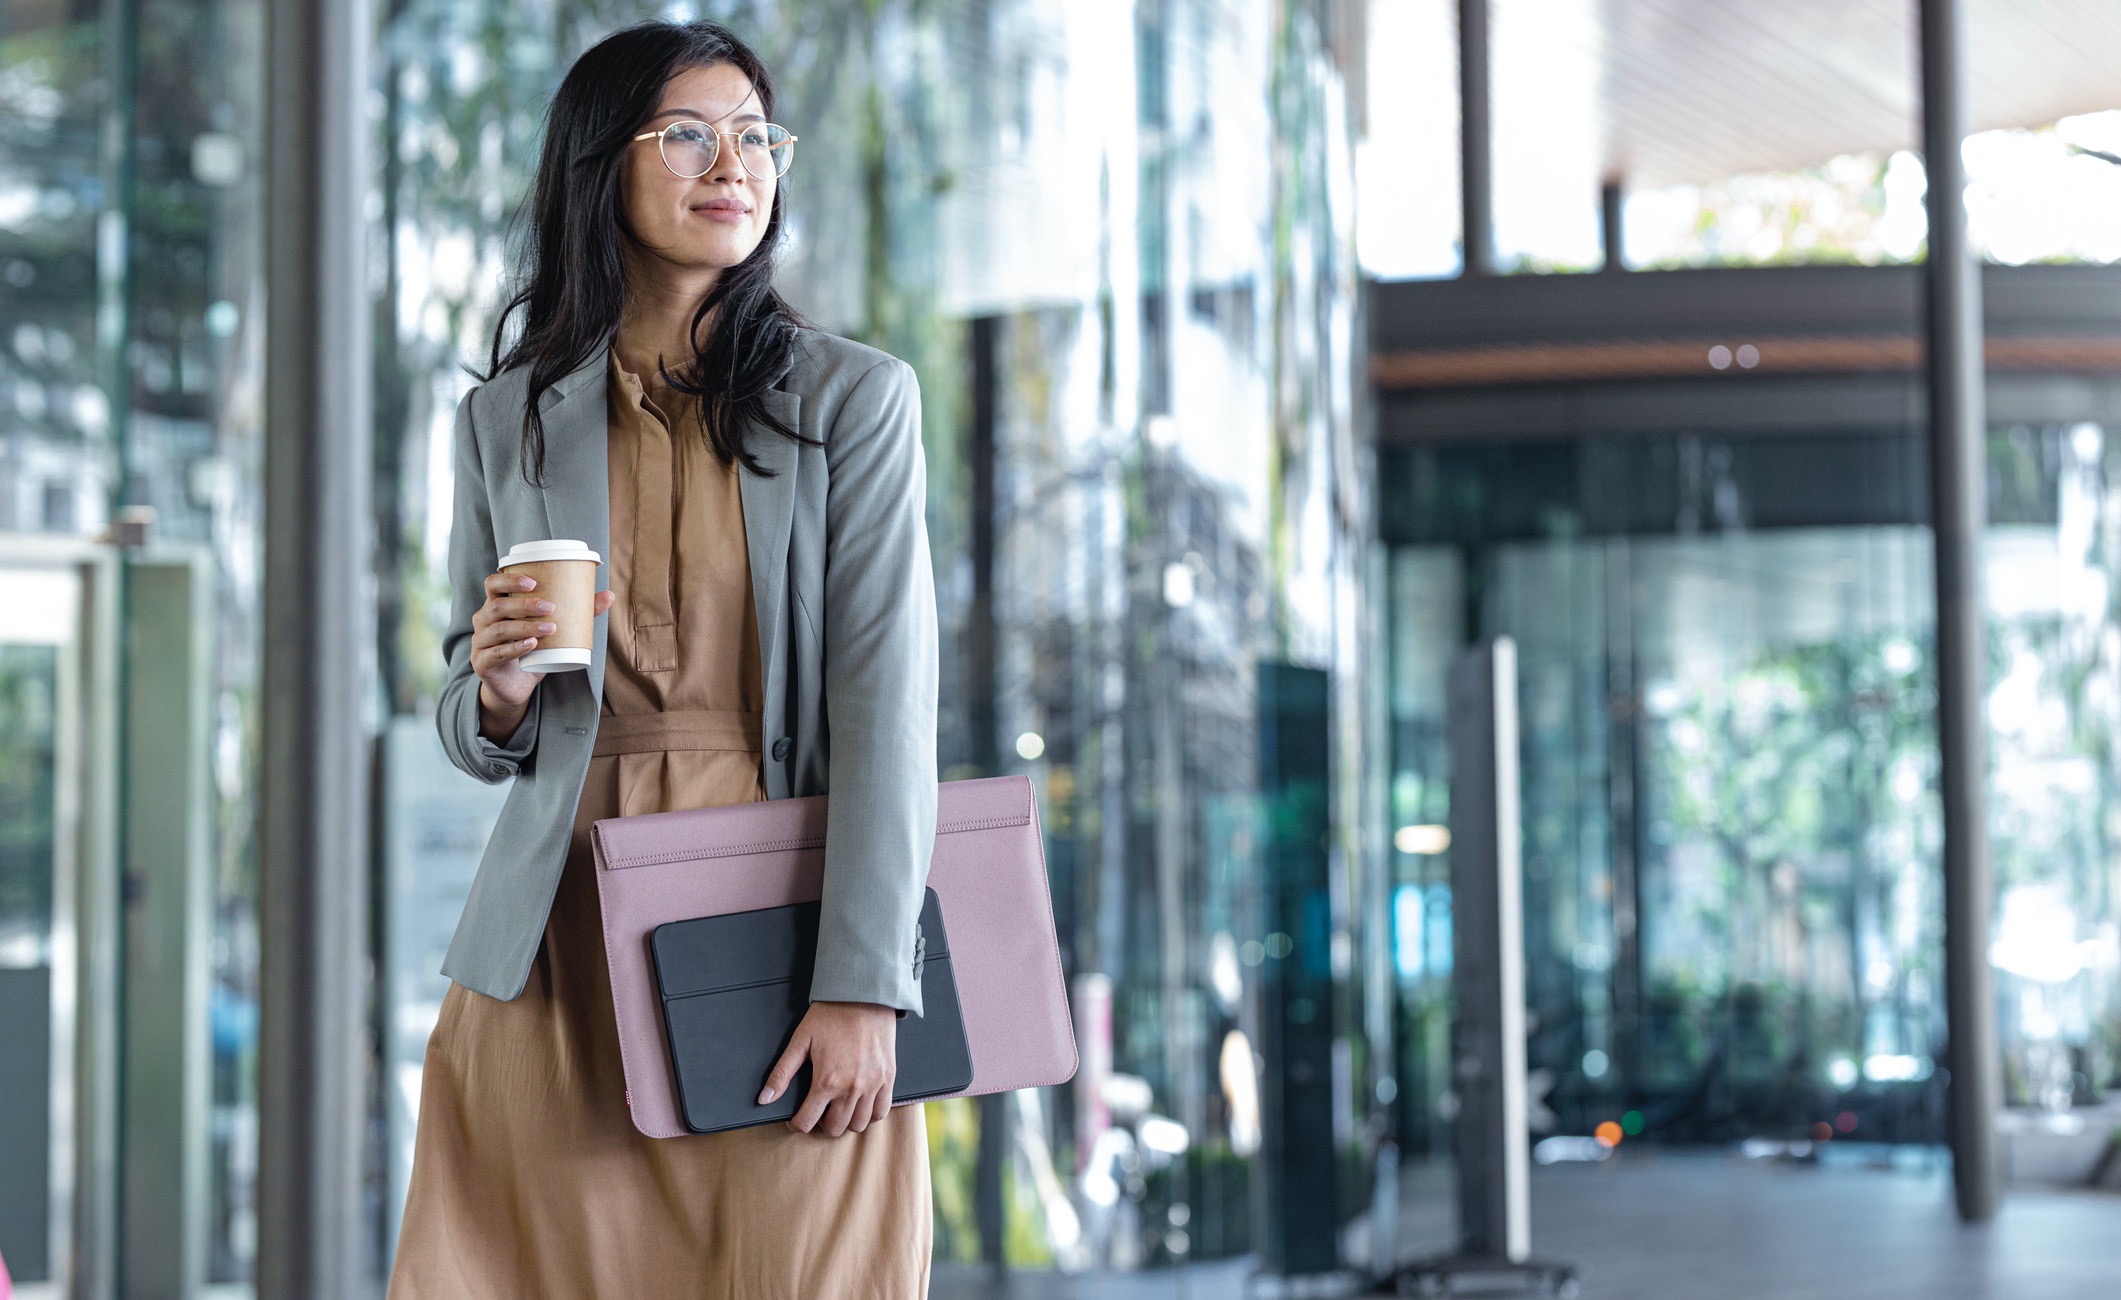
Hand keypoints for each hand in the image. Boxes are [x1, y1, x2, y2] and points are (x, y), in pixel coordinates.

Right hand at [470, 571, 616, 738]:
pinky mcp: (482, 663)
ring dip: (525, 626)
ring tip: (550, 628)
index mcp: (496, 605)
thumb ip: (578, 613)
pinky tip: (532, 645)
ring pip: (499, 629)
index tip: (534, 582)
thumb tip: (609, 596)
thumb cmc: (534, 651)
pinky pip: (497, 653)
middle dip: (524, 605)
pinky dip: (515, 648)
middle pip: (497, 606)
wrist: (516, 687)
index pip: (493, 584)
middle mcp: (484, 620)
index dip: (509, 580)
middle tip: (550, 607)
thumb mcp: (553, 631)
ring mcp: (480, 642)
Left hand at [760, 1001, 898, 1136]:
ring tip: (839, 1107)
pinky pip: (880, 1112)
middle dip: (821, 1124)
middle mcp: (851, 1088)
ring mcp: (872, 1085)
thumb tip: (764, 1098)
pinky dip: (869, 1114)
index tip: (796, 1119)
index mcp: (826, 1081)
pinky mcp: (888, 1078)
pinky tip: (860, 1103)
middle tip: (819, 1110)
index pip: (807, 1122)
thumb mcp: (801, 1041)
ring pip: (858, 1124)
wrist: (865, 996)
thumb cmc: (831, 1015)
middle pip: (834, 1128)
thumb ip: (782, 1073)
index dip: (797, 1124)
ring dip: (845, 1121)